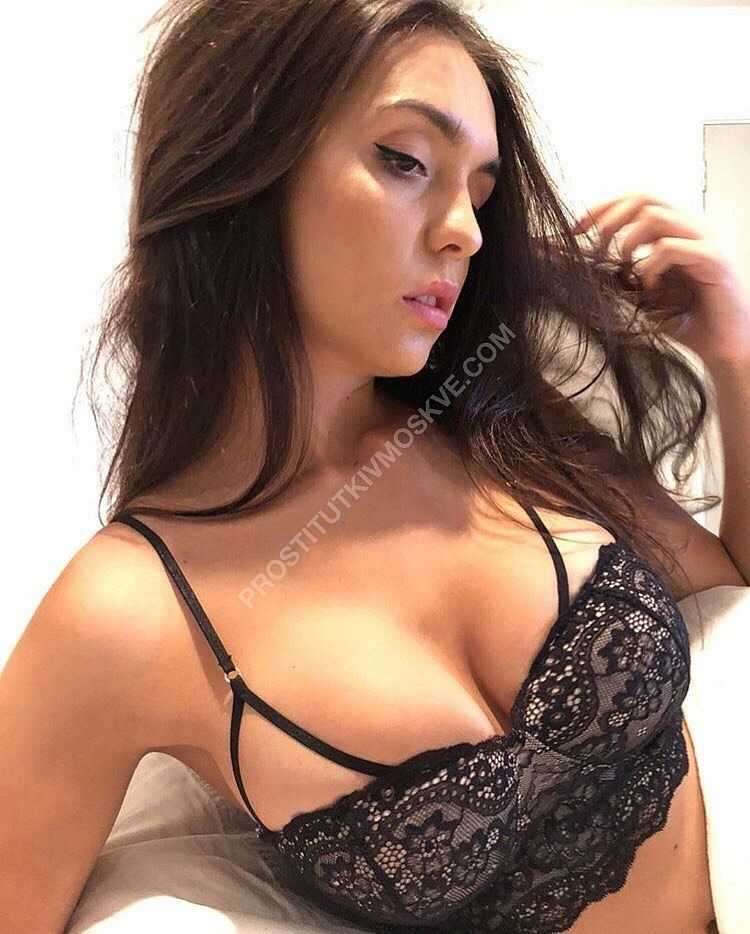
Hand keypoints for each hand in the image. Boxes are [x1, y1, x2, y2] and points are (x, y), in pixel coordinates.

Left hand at [571, 192, 749, 367]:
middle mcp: (690, 227)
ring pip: (655, 216)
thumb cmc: (684, 319)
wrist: (723, 345)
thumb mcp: (643, 293)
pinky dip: (651, 267)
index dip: (602, 209)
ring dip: (629, 244)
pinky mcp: (713, 259)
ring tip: (627, 271)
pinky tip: (651, 290)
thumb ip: (621, 275)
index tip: (574, 231)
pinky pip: (670, 247)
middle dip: (609, 219)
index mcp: (674, 230)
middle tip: (595, 250)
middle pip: (642, 198)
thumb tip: (583, 267)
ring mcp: (704, 240)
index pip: (635, 200)